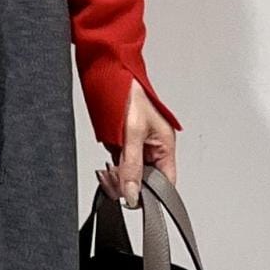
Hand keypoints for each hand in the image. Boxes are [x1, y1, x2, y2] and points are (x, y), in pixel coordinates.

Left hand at [96, 82, 176, 209]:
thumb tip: (131, 194)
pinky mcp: (122, 146)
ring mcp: (137, 148)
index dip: (150, 194)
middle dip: (127, 184)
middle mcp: (153, 149)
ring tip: (107, 171)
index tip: (131, 196)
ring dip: (116, 177)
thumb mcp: (131, 133)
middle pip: (144, 183)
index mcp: (164, 146)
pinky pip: (119, 166)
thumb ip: (131, 165)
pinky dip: (111, 170)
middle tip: (112, 177)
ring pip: (129, 176)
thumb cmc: (129, 93)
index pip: (165, 183)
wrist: (109, 72)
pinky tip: (104, 167)